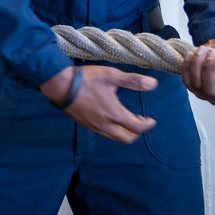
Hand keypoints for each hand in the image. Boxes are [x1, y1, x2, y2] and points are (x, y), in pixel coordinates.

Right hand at [41, 65, 157, 143]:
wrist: (60, 86)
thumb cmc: (87, 80)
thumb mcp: (112, 76)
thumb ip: (133, 80)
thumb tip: (154, 84)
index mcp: (114, 114)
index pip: (137, 128)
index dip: (147, 125)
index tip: (151, 120)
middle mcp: (105, 125)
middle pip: (126, 139)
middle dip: (136, 133)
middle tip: (139, 121)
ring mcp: (94, 126)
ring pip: (114, 138)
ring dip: (124, 132)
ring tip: (125, 119)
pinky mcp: (85, 124)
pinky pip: (103, 133)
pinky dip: (112, 130)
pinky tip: (109, 117)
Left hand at [181, 36, 214, 114]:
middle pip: (212, 93)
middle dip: (208, 71)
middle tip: (212, 54)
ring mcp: (207, 95)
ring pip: (197, 86)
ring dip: (197, 65)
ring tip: (202, 50)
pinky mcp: (195, 88)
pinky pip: (187, 81)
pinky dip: (187, 67)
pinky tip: (191, 54)